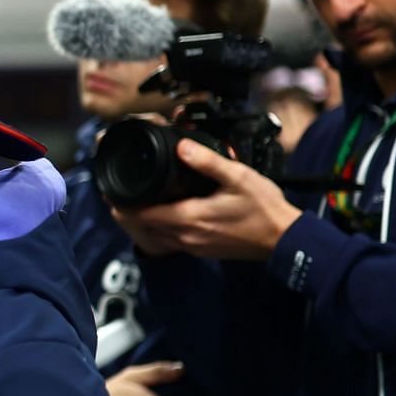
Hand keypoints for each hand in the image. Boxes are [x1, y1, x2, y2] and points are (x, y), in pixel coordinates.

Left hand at [111, 139, 303, 260]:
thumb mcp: (238, 177)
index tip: (111, 192)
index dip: (122, 205)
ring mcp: (193, 246)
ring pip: (154, 236)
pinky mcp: (200, 249)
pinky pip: (169, 241)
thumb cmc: (264, 208)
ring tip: (132, 204)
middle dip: (126, 212)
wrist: (284, 239)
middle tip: (116, 196)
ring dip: (141, 222)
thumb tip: (182, 146)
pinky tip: (160, 215)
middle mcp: (186, 236)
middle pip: (142, 227)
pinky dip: (157, 229)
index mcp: (190, 218)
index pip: (142, 215)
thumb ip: (207, 161)